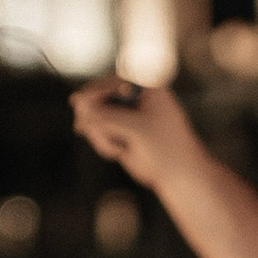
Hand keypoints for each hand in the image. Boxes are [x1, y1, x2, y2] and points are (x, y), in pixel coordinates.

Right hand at [70, 78, 201, 189]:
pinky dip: (102, 142)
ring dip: (99, 134)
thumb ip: (107, 115)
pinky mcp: (119, 130)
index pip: (111, 82)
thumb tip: (78, 102)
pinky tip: (117, 152)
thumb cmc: (166, 148)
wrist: (178, 174)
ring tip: (117, 150)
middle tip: (90, 132)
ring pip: (94, 116)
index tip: (78, 103)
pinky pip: (97, 131)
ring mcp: (125, 114)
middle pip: (98, 99)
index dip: (94, 92)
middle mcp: (134, 97)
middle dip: (95, 119)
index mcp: (146, 88)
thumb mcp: (137, 129)